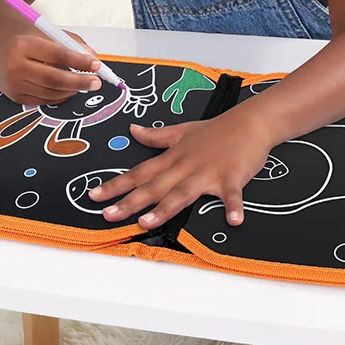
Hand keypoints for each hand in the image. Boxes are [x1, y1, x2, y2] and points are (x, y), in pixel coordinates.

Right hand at [0, 30, 101, 105]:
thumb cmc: (25, 38)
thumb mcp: (46, 32)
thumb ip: (71, 42)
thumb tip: (93, 59)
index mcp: (23, 44)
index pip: (56, 55)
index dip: (79, 61)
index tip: (96, 64)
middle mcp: (15, 66)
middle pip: (53, 79)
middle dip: (79, 82)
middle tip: (97, 82)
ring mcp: (13, 84)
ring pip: (51, 93)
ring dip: (72, 90)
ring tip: (85, 83)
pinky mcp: (14, 97)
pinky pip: (44, 100)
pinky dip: (60, 96)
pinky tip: (69, 89)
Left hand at [88, 110, 273, 228]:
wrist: (250, 122)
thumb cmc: (217, 129)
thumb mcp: (182, 130)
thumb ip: (156, 136)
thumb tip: (132, 131)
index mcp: (174, 157)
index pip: (140, 172)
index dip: (117, 184)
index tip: (94, 195)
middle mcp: (186, 166)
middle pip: (155, 186)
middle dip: (130, 201)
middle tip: (107, 215)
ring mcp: (209, 172)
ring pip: (183, 192)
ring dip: (165, 208)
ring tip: (147, 223)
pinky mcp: (232, 178)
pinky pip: (233, 195)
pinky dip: (233, 207)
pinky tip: (233, 221)